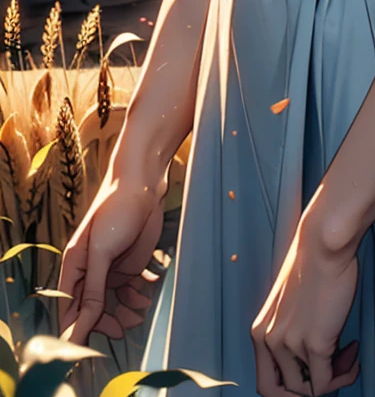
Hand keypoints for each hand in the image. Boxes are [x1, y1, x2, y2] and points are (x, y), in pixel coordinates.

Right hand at [57, 170, 166, 342]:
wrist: (144, 184)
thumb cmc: (117, 210)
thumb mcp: (102, 251)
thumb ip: (94, 288)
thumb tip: (82, 321)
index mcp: (74, 265)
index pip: (68, 306)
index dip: (75, 328)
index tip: (85, 348)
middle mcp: (90, 270)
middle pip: (90, 310)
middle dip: (103, 323)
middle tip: (120, 331)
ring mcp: (110, 269)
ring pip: (111, 304)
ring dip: (123, 314)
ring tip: (138, 315)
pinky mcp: (130, 265)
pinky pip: (129, 293)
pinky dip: (137, 300)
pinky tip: (146, 298)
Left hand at [251, 213, 359, 395]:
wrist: (325, 242)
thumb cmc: (314, 263)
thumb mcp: (290, 303)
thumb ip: (291, 330)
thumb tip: (310, 355)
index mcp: (261, 331)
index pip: (266, 384)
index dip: (290, 388)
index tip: (312, 374)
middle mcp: (269, 342)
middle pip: (283, 393)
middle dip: (310, 390)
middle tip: (331, 372)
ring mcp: (290, 345)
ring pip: (308, 391)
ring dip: (334, 379)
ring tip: (348, 356)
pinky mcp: (314, 344)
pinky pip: (327, 382)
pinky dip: (345, 376)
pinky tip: (353, 356)